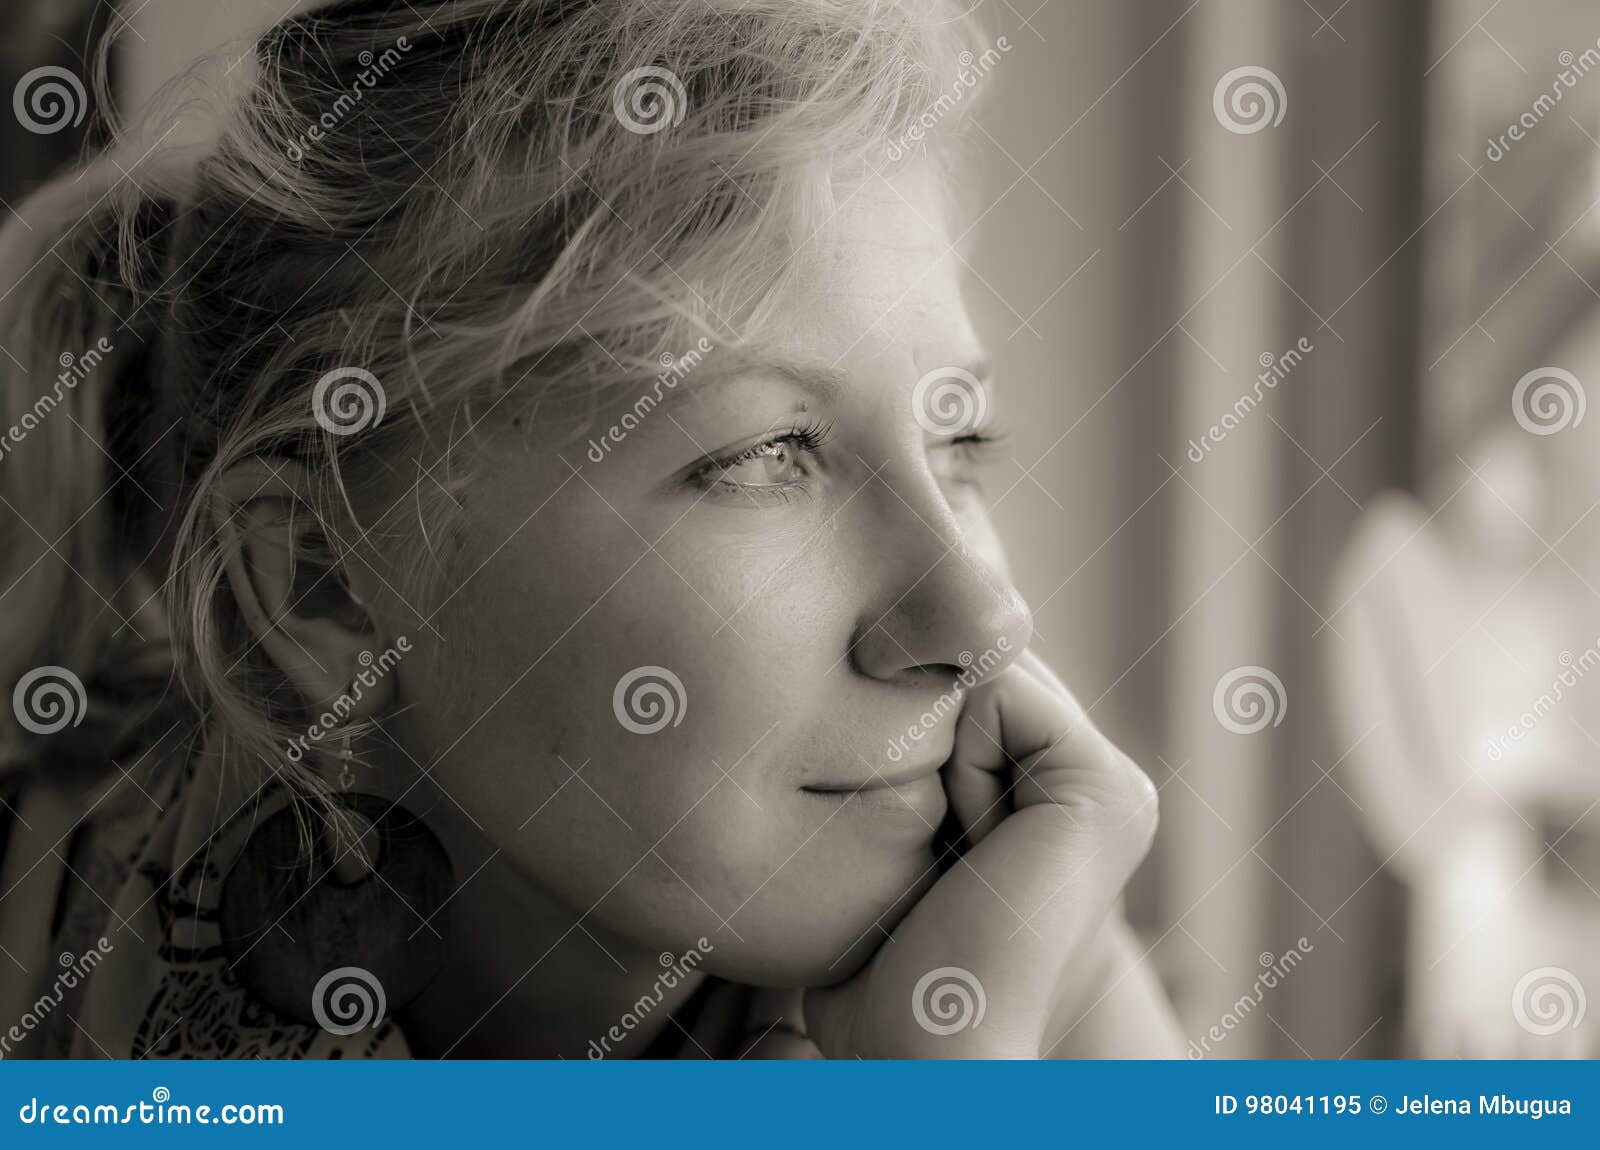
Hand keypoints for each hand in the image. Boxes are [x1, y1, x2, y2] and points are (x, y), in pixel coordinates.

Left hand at [804, 648, 1160, 1057]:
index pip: (957, 682)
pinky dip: (957, 759)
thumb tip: (874, 656)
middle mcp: (1089, 783)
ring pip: (979, 671)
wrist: (923, 1046)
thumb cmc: (876, 964)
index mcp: (1050, 792)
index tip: (908, 836)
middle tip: (928, 844)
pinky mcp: (1107, 789)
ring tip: (949, 847)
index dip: (900, 728)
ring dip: (930, 747)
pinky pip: (999, 693)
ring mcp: (1109, 785)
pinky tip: (971, 844)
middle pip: (970, 667)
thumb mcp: (885, 832)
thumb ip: (903, 749)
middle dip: (917, 730)